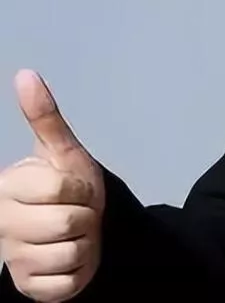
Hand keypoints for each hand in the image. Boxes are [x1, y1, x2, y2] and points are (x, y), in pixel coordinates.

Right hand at [0, 70, 104, 301]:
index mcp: (6, 190)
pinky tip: (70, 259)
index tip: (72, 188)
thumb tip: (26, 73)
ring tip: (75, 234)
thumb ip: (44, 116)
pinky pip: (67, 282)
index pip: (60, 189)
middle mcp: (1, 227)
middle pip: (67, 223)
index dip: (79, 187)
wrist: (81, 224)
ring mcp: (13, 261)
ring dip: (85, 243)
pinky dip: (80, 271)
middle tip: (78, 211)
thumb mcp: (62, 150)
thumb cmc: (68, 186)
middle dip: (85, 215)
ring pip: (71, 252)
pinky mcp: (29, 290)